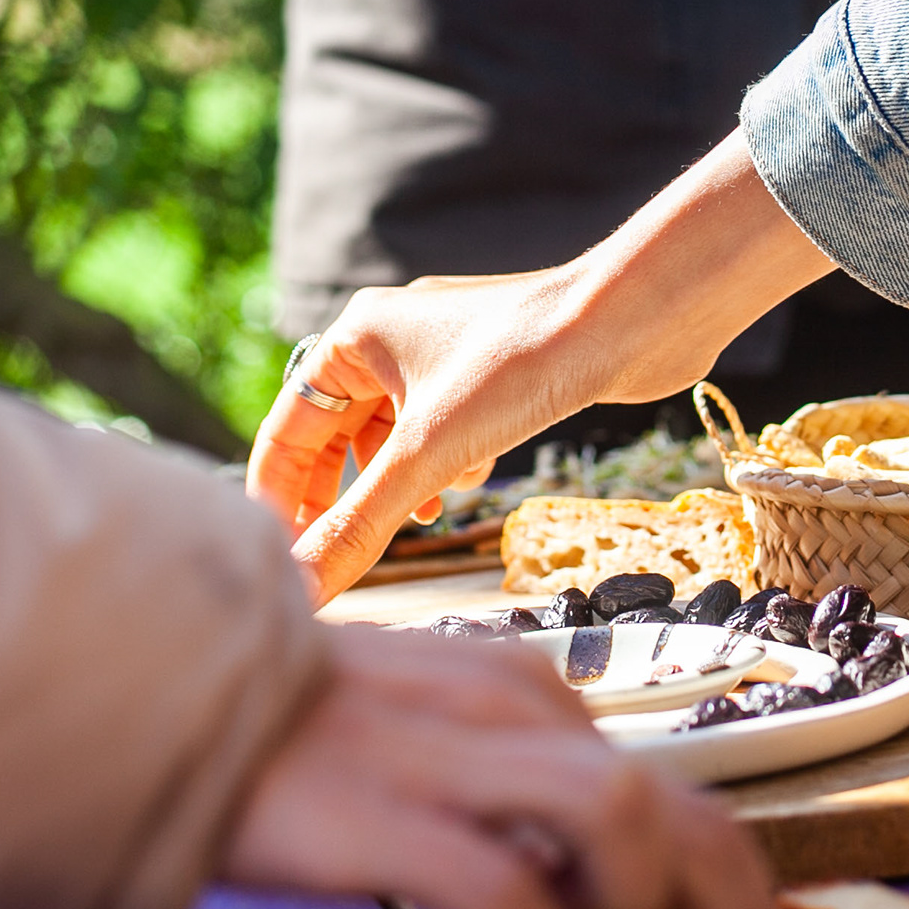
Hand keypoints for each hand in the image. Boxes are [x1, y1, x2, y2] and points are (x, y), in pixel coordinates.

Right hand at [225, 622, 780, 908]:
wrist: (156, 684)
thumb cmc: (290, 733)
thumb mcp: (422, 733)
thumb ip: (502, 787)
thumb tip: (578, 892)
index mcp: (524, 692)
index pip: (672, 787)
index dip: (718, 884)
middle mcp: (510, 710)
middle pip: (677, 810)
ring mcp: (451, 758)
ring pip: (623, 826)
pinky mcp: (387, 816)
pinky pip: (510, 894)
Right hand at [248, 130, 832, 602]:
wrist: (632, 320)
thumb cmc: (524, 363)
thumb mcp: (427, 455)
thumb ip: (358, 525)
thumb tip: (302, 588)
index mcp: (355, 337)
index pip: (287, 429)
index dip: (277, 498)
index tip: (277, 560)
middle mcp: (391, 340)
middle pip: (336, 438)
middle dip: (344, 496)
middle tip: (338, 556)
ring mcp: (442, 357)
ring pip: (393, 439)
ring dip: (401, 484)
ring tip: (423, 515)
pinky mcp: (489, 377)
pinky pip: (442, 432)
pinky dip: (447, 463)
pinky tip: (474, 475)